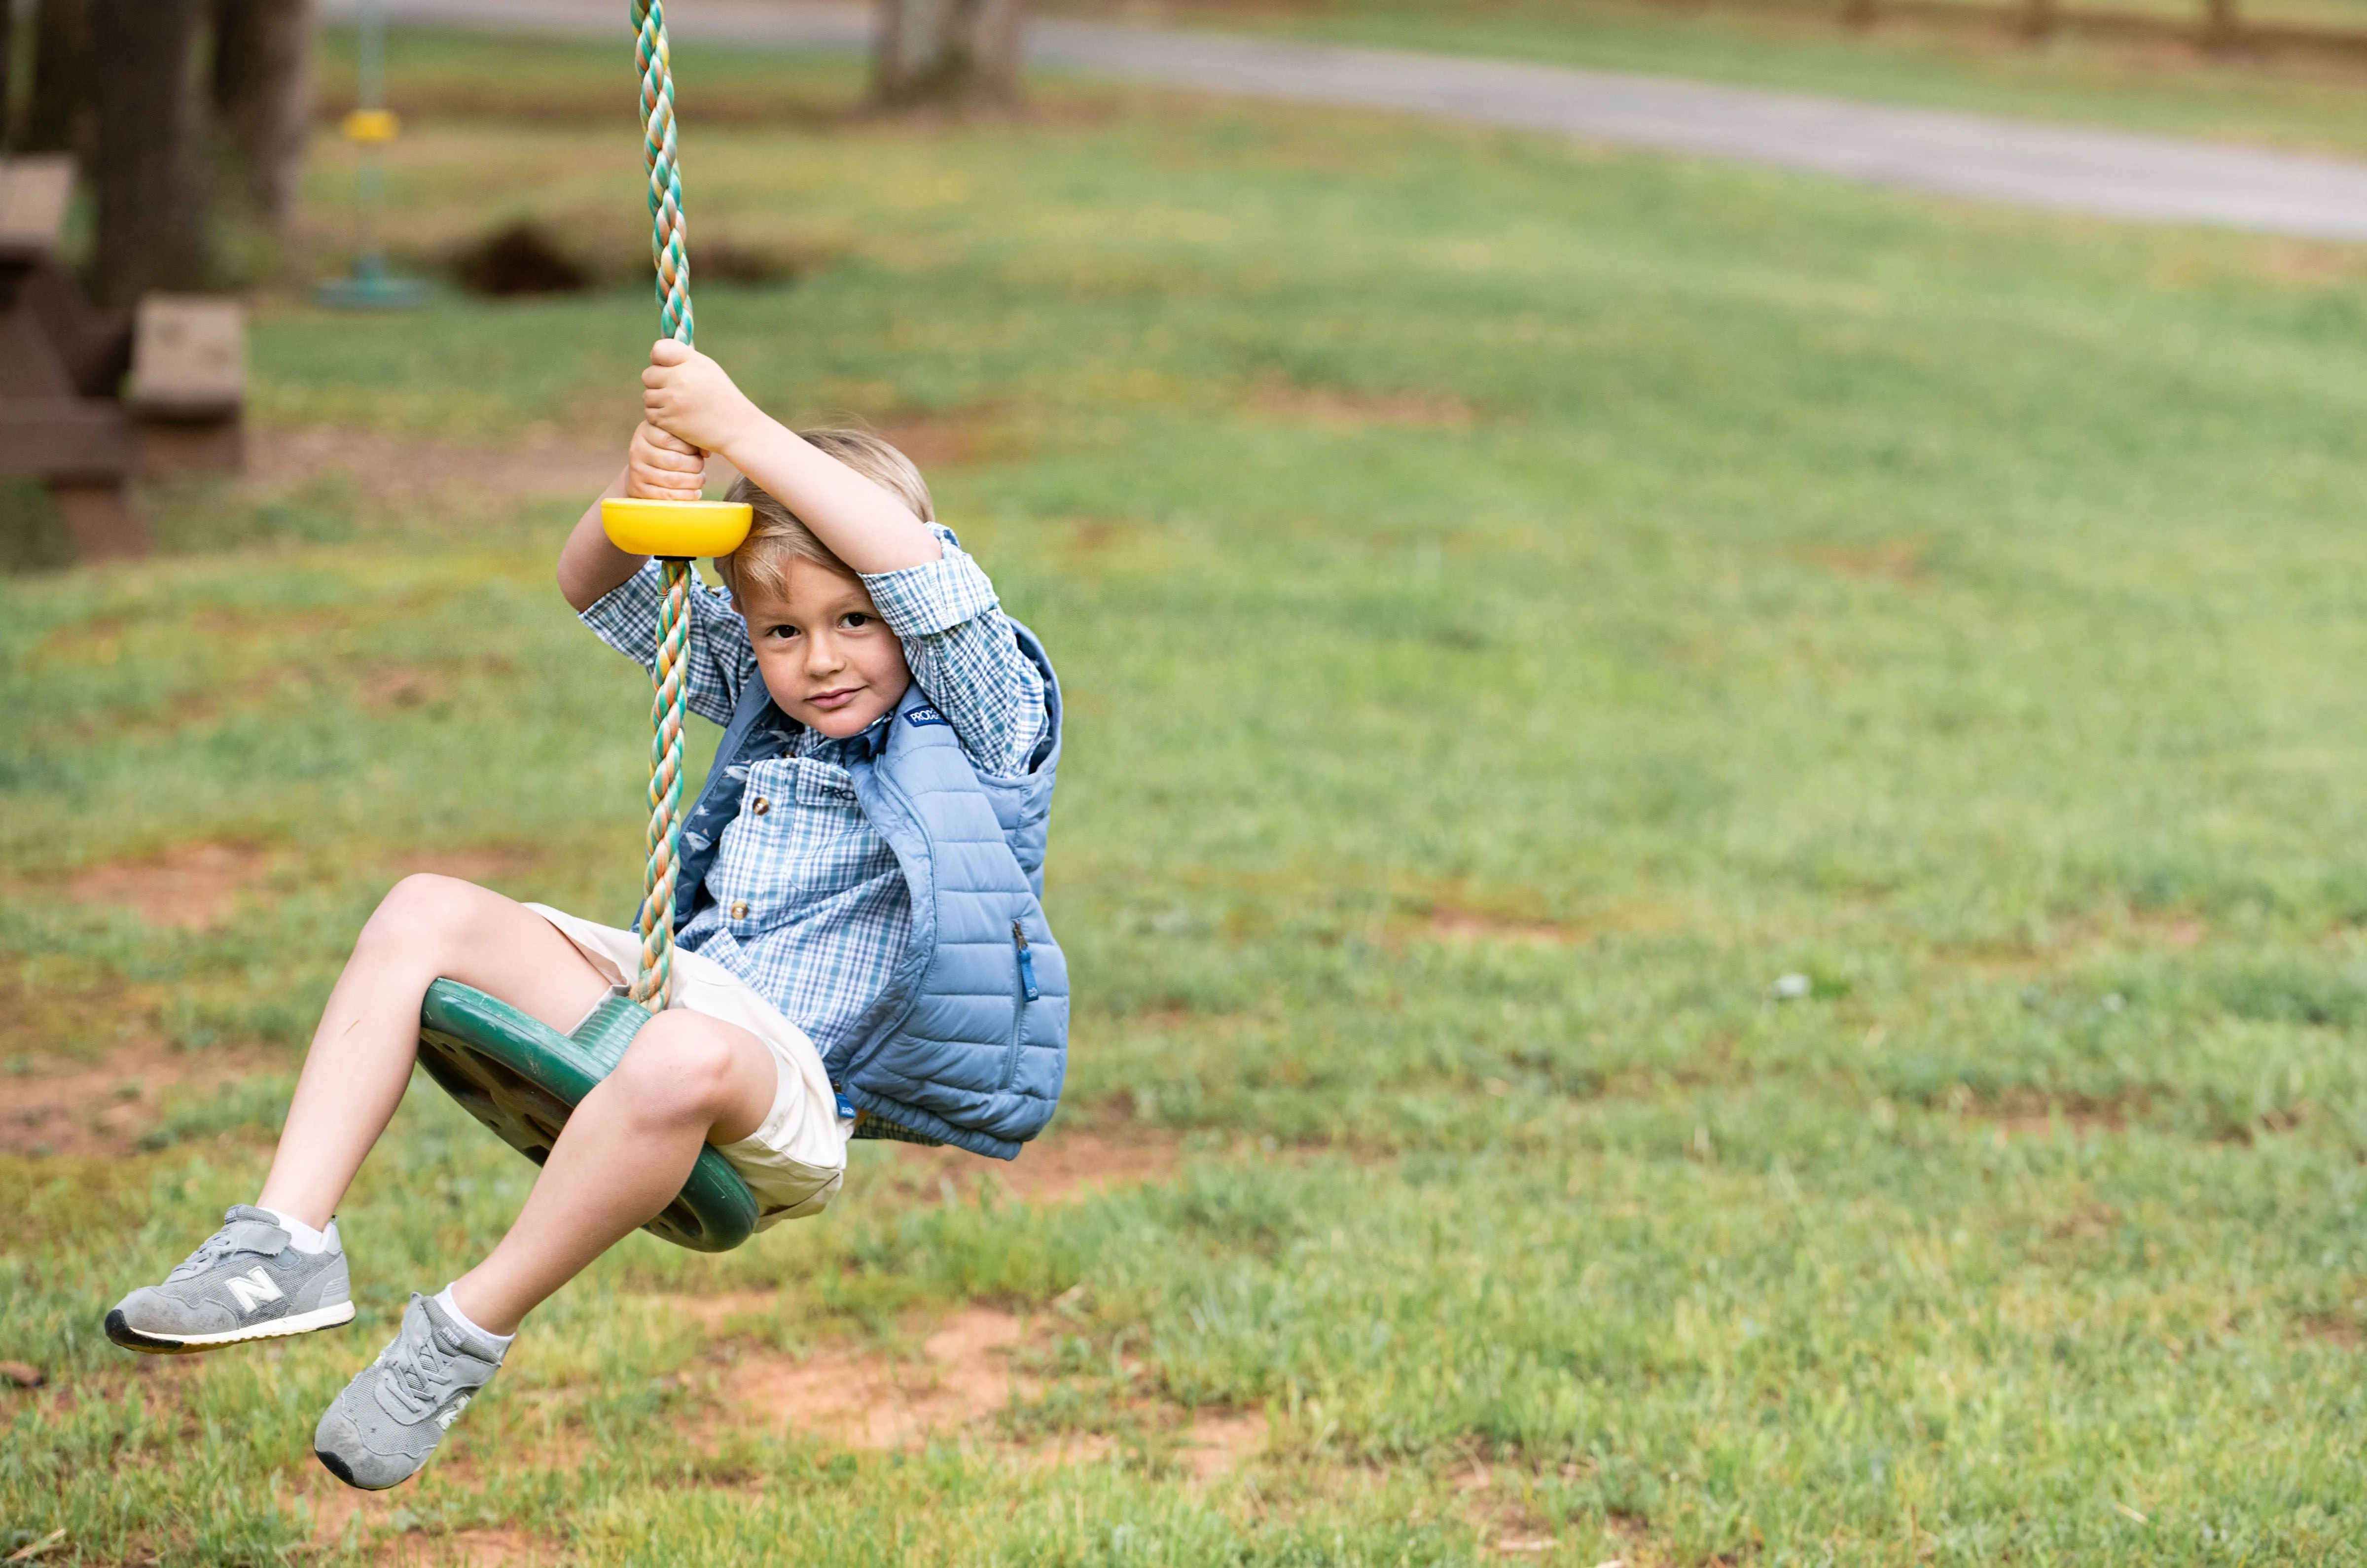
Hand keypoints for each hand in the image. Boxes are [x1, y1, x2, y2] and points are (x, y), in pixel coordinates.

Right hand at [625, 420, 705, 501]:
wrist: (642, 470)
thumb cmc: (667, 449)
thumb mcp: (674, 437)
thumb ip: (690, 439)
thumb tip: (706, 453)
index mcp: (647, 431)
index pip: (670, 439)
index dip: (690, 447)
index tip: (699, 452)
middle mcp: (638, 449)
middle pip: (674, 461)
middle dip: (695, 466)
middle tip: (701, 467)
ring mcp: (636, 470)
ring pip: (672, 480)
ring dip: (693, 482)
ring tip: (701, 479)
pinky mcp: (638, 489)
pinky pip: (666, 495)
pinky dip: (685, 496)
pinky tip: (696, 493)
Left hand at [641, 339, 760, 457]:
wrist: (736, 428)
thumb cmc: (721, 396)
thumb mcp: (707, 368)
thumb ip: (683, 359)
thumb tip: (656, 353)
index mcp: (691, 362)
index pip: (658, 350)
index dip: (660, 360)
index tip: (669, 368)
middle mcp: (680, 379)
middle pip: (648, 375)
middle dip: (658, 383)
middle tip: (677, 391)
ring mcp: (672, 400)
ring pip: (648, 396)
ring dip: (659, 402)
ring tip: (680, 406)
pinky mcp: (668, 420)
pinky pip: (650, 414)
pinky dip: (660, 417)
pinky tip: (678, 418)